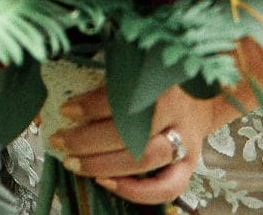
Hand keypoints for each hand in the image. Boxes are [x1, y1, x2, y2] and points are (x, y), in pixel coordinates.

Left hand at [49, 84, 224, 203]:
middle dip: (89, 140)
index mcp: (161, 81)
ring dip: (105, 164)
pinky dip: (135, 191)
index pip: (124, 97)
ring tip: (74, 163)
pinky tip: (106, 183)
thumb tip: (63, 103)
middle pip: (132, 131)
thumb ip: (107, 84)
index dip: (91, 106)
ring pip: (146, 158)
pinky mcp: (190, 165)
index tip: (65, 110)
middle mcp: (176, 112)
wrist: (202, 97)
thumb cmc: (157, 84)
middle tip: (60, 141)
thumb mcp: (136, 72)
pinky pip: (168, 187)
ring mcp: (185, 141)